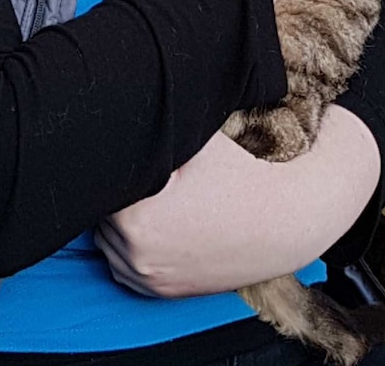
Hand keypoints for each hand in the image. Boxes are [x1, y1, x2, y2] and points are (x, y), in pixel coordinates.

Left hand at [94, 108, 379, 297]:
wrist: (283, 223)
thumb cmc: (239, 173)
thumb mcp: (195, 137)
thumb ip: (157, 118)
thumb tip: (124, 93)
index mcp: (137, 214)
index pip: (102, 180)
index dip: (113, 161)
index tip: (127, 150)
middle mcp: (136, 252)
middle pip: (101, 209)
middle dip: (117, 186)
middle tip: (140, 166)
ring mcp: (147, 276)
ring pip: (107, 238)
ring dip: (119, 218)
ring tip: (151, 194)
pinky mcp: (159, 292)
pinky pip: (123, 266)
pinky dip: (132, 247)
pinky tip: (156, 222)